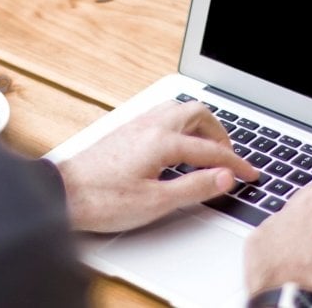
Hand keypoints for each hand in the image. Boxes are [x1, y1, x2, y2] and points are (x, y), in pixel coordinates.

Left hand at [56, 100, 257, 231]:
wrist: (61, 194)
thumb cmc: (102, 200)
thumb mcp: (155, 202)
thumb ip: (195, 187)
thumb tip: (225, 177)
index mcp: (163, 141)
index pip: (211, 150)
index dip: (235, 164)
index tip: (250, 174)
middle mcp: (152, 125)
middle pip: (200, 114)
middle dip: (221, 134)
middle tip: (229, 157)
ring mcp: (138, 124)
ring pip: (181, 109)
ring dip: (201, 125)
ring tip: (207, 147)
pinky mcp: (127, 129)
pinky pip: (164, 114)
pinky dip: (182, 124)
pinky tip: (178, 144)